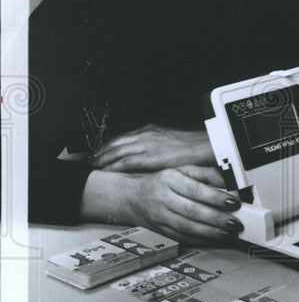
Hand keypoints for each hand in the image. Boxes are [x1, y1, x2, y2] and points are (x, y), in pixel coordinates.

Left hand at [93, 125, 214, 171]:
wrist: (204, 147)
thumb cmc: (192, 147)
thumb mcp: (171, 141)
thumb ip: (157, 145)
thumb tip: (149, 154)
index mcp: (150, 130)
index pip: (123, 137)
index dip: (109, 145)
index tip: (100, 151)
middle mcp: (146, 135)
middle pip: (116, 142)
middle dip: (101, 151)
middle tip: (89, 159)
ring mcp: (147, 145)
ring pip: (117, 151)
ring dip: (103, 159)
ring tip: (93, 166)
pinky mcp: (151, 157)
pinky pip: (127, 162)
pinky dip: (114, 166)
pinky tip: (106, 171)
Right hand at [125, 165, 243, 244]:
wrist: (132, 197)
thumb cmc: (162, 182)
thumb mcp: (182, 170)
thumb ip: (206, 174)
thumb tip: (228, 182)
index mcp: (170, 179)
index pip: (195, 189)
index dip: (215, 197)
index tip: (233, 202)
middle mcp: (163, 198)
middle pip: (192, 211)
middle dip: (216, 218)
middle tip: (235, 222)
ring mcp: (160, 217)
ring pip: (187, 227)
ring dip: (210, 232)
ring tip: (228, 233)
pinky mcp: (161, 231)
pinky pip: (182, 238)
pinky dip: (200, 240)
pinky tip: (215, 239)